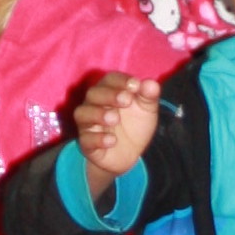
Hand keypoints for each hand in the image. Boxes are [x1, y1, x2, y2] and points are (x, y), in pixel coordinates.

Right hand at [73, 74, 160, 188]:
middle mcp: (94, 104)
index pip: (110, 79)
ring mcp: (88, 124)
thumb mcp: (147, 110)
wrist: (130, 155)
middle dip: (109, 95)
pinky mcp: (87, 144)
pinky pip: (86, 140)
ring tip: (115, 119)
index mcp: (109, 91)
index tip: (135, 85)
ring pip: (83, 114)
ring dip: (98, 114)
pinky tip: (112, 140)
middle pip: (93, 94)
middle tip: (126, 100)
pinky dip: (98, 139)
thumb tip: (152, 84)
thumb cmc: (135, 125)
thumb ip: (149, 96)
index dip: (121, 80)